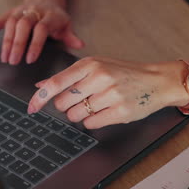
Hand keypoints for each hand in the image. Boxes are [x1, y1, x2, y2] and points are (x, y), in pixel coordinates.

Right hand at [0, 0, 83, 64]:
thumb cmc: (56, 16)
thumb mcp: (66, 25)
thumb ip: (71, 37)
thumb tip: (80, 45)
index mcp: (49, 15)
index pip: (41, 29)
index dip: (35, 43)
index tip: (30, 59)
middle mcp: (33, 11)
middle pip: (23, 26)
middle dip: (17, 44)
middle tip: (14, 61)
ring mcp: (20, 11)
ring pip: (10, 24)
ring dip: (6, 41)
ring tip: (5, 58)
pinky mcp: (10, 13)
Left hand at [27, 57, 188, 128]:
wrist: (157, 80)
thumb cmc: (123, 72)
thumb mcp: (95, 66)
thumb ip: (67, 76)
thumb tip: (40, 86)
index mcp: (89, 64)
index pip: (56, 83)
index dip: (39, 98)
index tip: (31, 108)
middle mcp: (99, 77)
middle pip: (63, 103)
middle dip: (66, 106)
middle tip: (81, 100)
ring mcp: (110, 95)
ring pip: (75, 115)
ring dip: (80, 114)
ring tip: (96, 104)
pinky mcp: (120, 112)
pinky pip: (91, 123)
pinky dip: (93, 120)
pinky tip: (104, 111)